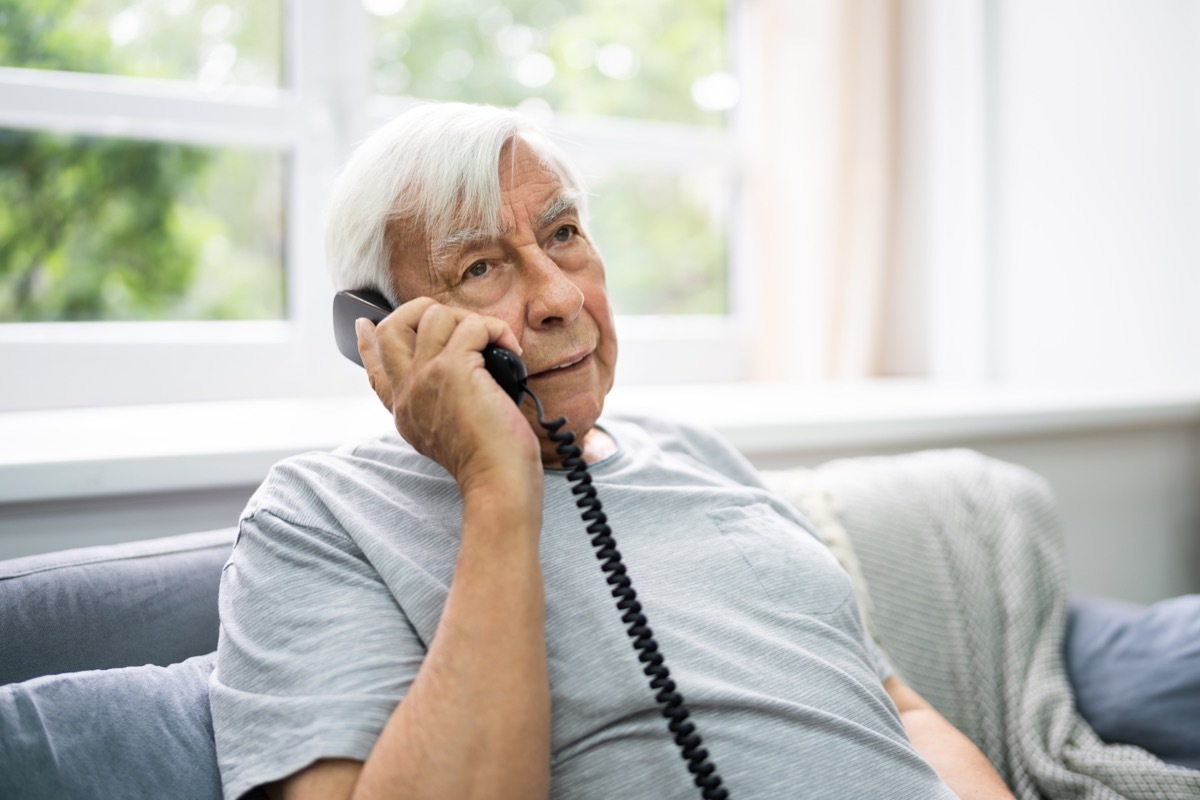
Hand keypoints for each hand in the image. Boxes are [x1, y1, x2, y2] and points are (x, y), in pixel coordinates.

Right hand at [356, 298, 541, 497]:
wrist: (497, 482)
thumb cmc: (488, 463)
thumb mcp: (446, 435)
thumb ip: (436, 405)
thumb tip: (458, 370)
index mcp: (404, 409)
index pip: (373, 366)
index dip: (367, 341)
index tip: (366, 324)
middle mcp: (407, 391)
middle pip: (391, 326)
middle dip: (423, 310)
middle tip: (461, 325)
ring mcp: (425, 377)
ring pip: (434, 315)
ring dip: (470, 320)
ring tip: (494, 342)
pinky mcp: (452, 370)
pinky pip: (472, 326)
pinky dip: (496, 330)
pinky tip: (512, 350)